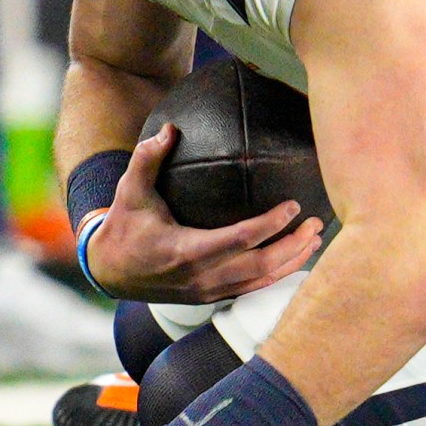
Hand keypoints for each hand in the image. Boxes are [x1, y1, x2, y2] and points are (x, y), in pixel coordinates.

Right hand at [88, 125, 322, 303]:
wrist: (109, 272)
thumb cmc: (124, 227)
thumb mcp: (129, 190)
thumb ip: (148, 158)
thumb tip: (170, 128)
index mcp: (186, 251)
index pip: (239, 239)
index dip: (270, 224)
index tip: (293, 205)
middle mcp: (202, 277)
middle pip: (261, 265)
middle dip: (293, 246)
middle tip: (316, 223)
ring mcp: (208, 291)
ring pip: (261, 281)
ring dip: (292, 261)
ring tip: (314, 238)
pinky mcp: (210, 297)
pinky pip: (252, 288)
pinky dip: (277, 275)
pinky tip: (294, 258)